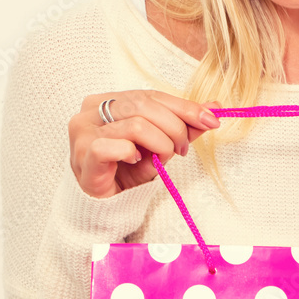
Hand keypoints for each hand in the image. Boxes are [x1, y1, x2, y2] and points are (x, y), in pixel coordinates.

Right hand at [68, 90, 219, 198]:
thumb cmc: (128, 169)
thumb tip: (214, 107)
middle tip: (182, 149)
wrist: (106, 202)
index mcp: (109, 99)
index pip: (152, 95)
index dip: (184, 107)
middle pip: (144, 106)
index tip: (211, 120)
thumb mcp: (160, 142)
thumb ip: (183, 124)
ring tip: (161, 159)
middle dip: (174, 128)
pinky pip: (117, 146)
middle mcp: (92, 109)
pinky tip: (135, 161)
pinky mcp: (84, 152)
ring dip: (159, 144)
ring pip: (136, 125)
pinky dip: (133, 154)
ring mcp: (84, 130)